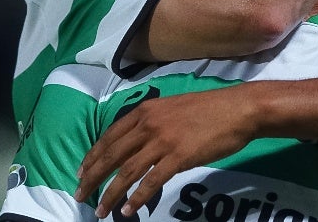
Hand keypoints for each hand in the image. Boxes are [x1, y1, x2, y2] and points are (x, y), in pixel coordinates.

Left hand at [74, 85, 259, 217]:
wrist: (238, 109)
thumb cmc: (210, 108)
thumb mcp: (173, 107)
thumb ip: (153, 121)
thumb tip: (139, 140)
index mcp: (146, 111)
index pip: (110, 136)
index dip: (93, 156)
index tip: (81, 171)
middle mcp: (148, 124)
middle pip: (112, 155)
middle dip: (92, 177)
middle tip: (80, 195)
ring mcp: (163, 141)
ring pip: (127, 171)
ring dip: (110, 193)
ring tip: (100, 210)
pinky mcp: (178, 157)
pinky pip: (151, 182)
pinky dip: (137, 198)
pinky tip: (128, 211)